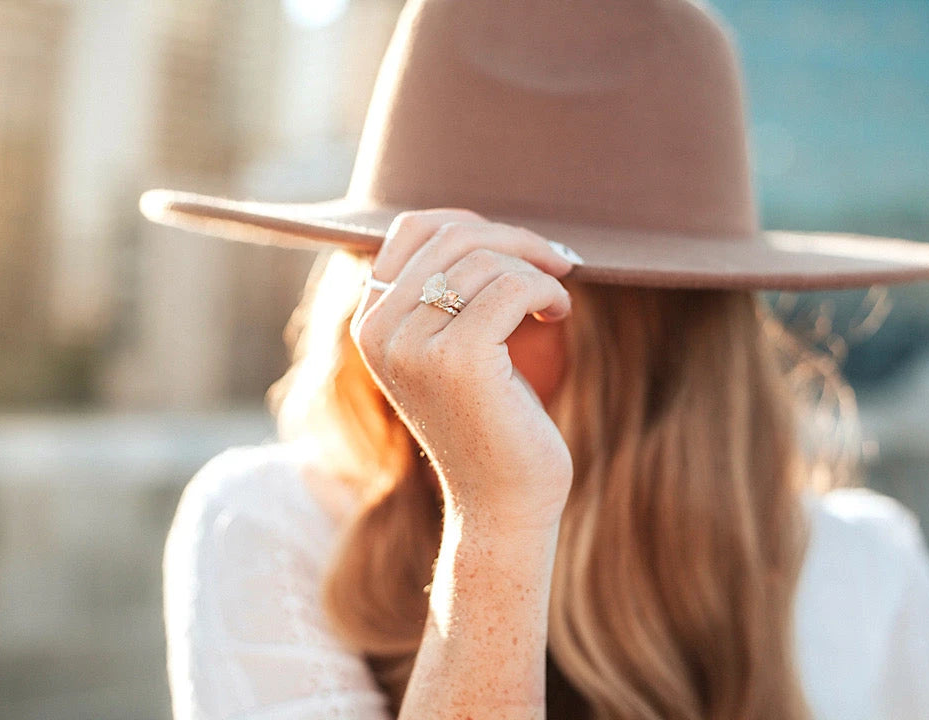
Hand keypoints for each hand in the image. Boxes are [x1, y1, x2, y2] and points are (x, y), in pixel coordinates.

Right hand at [352, 209, 578, 534]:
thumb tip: (486, 227)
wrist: (501, 502)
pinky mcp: (458, 360)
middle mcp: (378, 330)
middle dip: (517, 240)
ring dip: (538, 271)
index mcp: (370, 322)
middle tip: (558, 263)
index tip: (522, 249)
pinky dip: (548, 291)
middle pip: (452, 236)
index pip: (413, 229)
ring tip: (554, 303)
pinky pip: (513, 287)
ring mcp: (413, 345)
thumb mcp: (454, 347)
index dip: (476, 225)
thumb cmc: (491, 421)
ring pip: (487, 260)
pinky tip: (558, 315)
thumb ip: (446, 290)